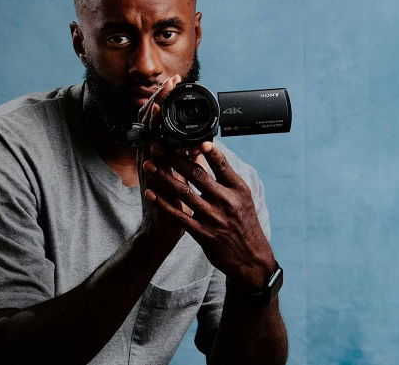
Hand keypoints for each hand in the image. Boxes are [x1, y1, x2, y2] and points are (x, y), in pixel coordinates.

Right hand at [135, 75, 188, 242]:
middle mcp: (151, 161)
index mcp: (160, 158)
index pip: (160, 124)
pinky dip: (150, 158)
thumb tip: (199, 145)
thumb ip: (187, 161)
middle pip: (151, 126)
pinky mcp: (151, 190)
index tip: (172, 83)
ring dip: (150, 124)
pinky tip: (152, 145)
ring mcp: (149, 175)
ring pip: (147, 143)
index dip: (165, 103)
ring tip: (154, 104)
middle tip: (165, 83)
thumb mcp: (181, 178)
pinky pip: (148, 171)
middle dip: (158, 104)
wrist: (160, 235)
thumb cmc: (175, 207)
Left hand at [143, 141, 275, 290]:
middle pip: (196, 175)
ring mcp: (213, 218)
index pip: (222, 165)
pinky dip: (162, 204)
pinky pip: (178, 215)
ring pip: (183, 193)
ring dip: (163, 177)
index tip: (194, 140)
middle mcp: (226, 201)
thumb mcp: (242, 197)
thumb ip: (225, 176)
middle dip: (174, 159)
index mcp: (237, 190)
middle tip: (157, 147)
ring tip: (148, 165)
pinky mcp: (202, 233)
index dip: (208, 151)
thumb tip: (204, 152)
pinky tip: (150, 193)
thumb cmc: (244, 223)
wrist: (250, 258)